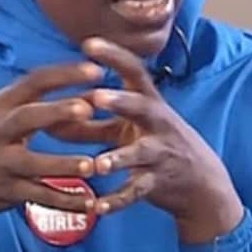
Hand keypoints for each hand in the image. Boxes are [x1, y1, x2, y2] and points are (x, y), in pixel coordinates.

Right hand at [0, 62, 103, 249]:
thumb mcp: (8, 120)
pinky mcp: (5, 192)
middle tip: (87, 109)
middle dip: (56, 112)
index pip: (33, 82)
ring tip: (92, 165)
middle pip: (25, 118)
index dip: (64, 75)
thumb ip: (48, 108)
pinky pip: (39, 196)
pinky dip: (65, 200)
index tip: (97, 69)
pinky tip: (91, 203)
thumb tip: (99, 93)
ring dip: (63, 164)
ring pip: (33, 164)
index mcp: (0, 107)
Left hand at [78, 37, 244, 244]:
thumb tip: (50, 118)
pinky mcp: (159, 182)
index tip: (89, 43)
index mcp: (150, 103)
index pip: (135, 72)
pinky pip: (136, 192)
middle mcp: (159, 124)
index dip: (114, 57)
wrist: (201, 183)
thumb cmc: (157, 147)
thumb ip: (92, 125)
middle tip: (96, 98)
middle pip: (143, 108)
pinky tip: (97, 208)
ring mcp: (161, 153)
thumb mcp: (129, 130)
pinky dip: (116, 201)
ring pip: (140, 154)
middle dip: (121, 102)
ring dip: (117, 158)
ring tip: (97, 165)